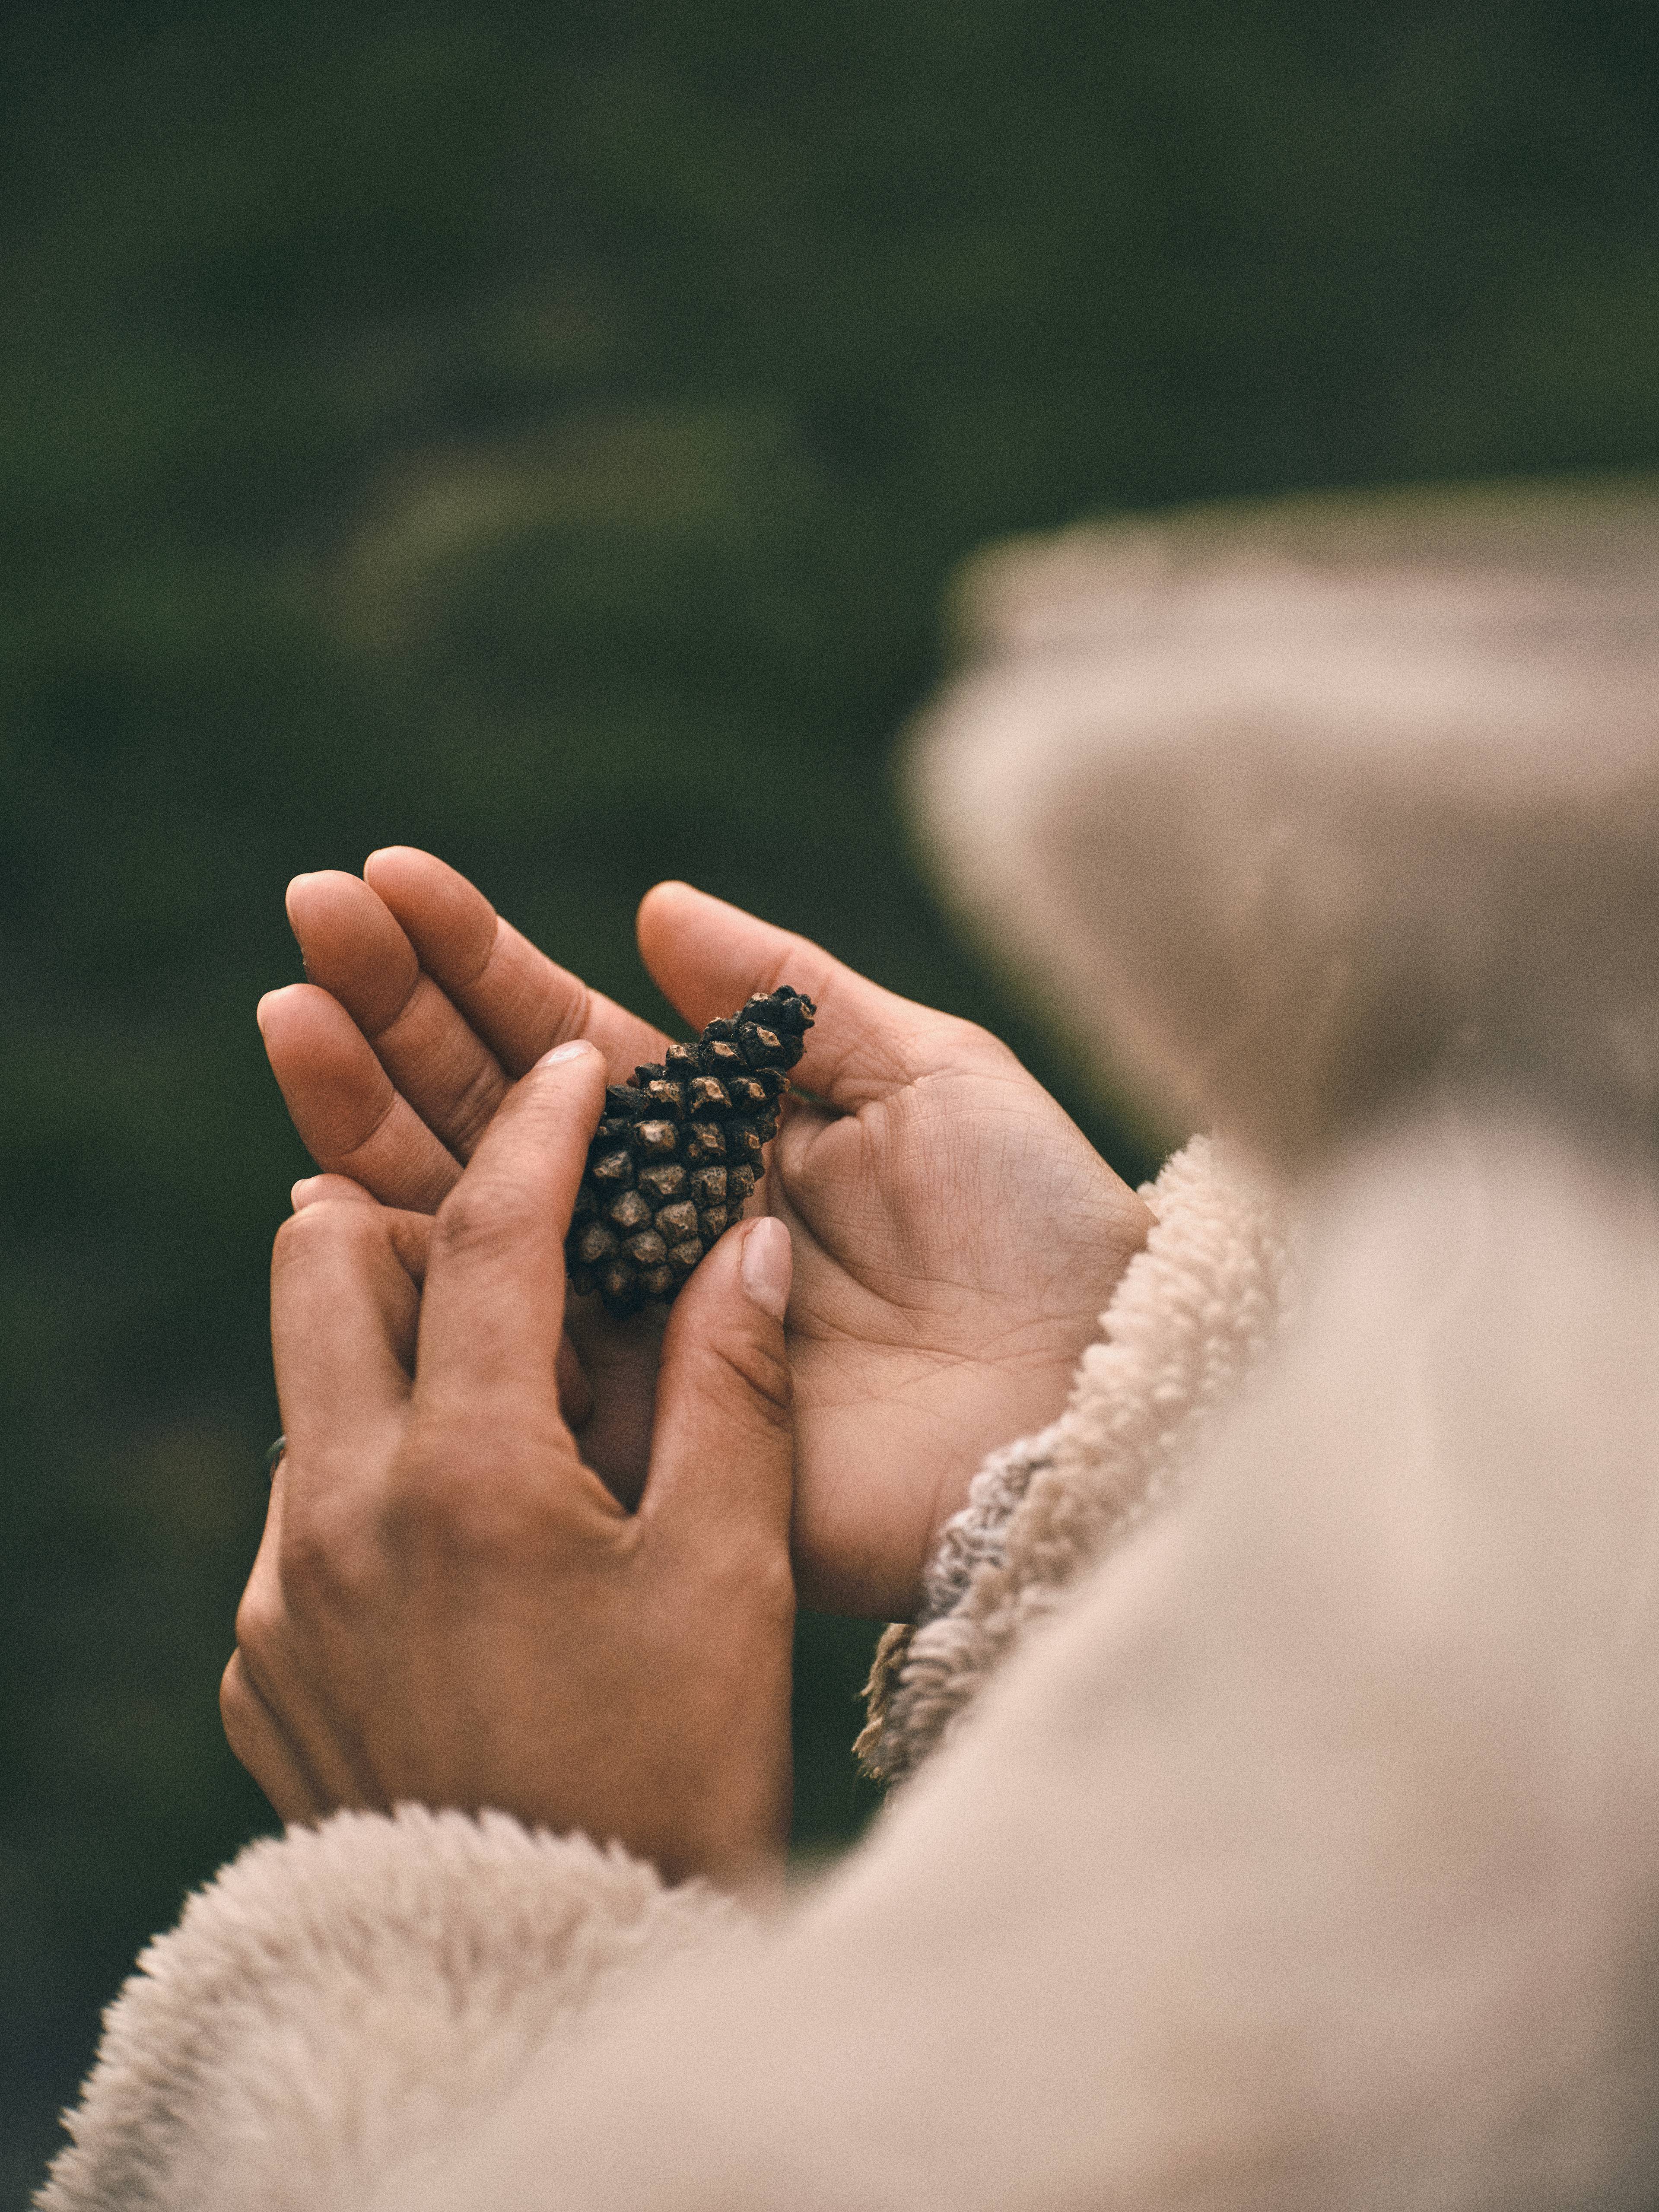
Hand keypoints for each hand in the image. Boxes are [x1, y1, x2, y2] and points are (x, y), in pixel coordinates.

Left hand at [222, 1040, 795, 1890]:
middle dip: (402, 1204)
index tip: (570, 1059)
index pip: (488, 1233)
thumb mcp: (726, 1574)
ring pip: (311, 1392)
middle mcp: (334, 1515)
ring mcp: (278, 1595)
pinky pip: (304, 1509)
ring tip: (508, 1387)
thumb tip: (747, 1238)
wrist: (548, 1964)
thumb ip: (729, 1387)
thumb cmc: (666, 1771)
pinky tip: (471, 1536)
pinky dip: (377, 1475)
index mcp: (462, 1475)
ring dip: (395, 1349)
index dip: (539, 1124)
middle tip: (507, 1227)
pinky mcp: (262, 1664)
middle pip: (318, 1266)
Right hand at [260, 851, 1153, 1616]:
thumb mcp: (931, 1071)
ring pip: (470, 1207)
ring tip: (292, 1008)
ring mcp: (630, 1323)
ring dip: (369, 1109)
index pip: (565, 1034)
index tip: (391, 878)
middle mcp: (656, 1222)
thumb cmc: (1040, 1229)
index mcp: (720, 1134)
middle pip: (493, 1106)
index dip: (477, 958)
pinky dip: (409, 1270)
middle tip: (309, 913)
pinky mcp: (631, 1425)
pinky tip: (325, 1180)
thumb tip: (650, 909)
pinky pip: (499, 1348)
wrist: (1093, 1395)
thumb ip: (788, 992)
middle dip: (395, 1010)